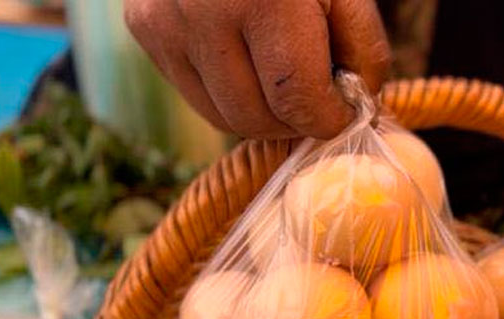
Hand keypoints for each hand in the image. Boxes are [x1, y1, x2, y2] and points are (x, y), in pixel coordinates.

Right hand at [124, 0, 391, 139]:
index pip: (294, 98)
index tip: (346, 113)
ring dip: (263, 116)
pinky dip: (229, 94)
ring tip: (287, 84)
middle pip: (255, 117)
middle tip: (318, 100)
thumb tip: (352, 110)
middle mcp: (201, 12)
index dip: (328, 119)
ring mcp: (163, 22)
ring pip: (221, 117)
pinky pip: (194, 94)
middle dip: (296, 122)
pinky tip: (250, 61)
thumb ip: (360, 48)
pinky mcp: (143, 28)